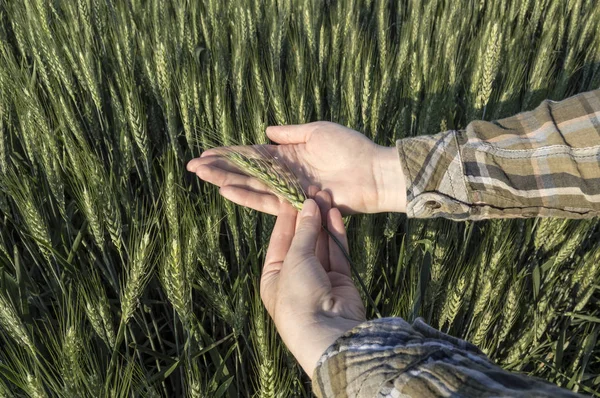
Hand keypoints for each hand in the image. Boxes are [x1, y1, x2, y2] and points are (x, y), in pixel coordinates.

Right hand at [187, 122, 405, 214]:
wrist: (371, 172)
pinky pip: (266, 200)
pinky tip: (227, 190)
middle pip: (245, 171)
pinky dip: (247, 196)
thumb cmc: (349, 147)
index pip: (251, 155)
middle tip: (192, 167)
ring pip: (250, 186)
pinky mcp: (295, 203)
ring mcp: (288, 189)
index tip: (205, 153)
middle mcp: (284, 174)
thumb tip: (266, 130)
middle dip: (219, 169)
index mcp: (287, 155)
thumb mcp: (317, 131)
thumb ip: (290, 133)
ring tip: (202, 176)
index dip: (228, 154)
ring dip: (226, 181)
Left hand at [262, 192, 365, 376]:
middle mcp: (296, 278)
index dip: (287, 217)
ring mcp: (319, 280)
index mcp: (274, 276)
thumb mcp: (294, 260)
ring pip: (321, 245)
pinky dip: (336, 234)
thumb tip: (308, 205)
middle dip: (308, 216)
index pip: (280, 240)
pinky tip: (336, 213)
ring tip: (327, 196)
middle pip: (302, 241)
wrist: (326, 332)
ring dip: (323, 221)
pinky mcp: (340, 282)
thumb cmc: (297, 296)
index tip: (293, 194)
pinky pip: (337, 254)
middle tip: (314, 191)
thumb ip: (304, 231)